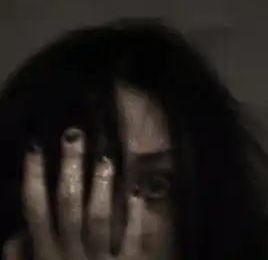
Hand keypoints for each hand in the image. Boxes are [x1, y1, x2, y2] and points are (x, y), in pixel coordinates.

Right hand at [2, 128, 143, 259]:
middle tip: (74, 134)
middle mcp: (69, 255)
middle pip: (68, 205)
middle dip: (69, 168)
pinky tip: (139, 194)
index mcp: (45, 257)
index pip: (35, 210)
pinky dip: (136, 217)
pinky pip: (132, 240)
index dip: (34, 177)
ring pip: (98, 218)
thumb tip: (14, 232)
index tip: (36, 146)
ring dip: (101, 187)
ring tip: (105, 158)